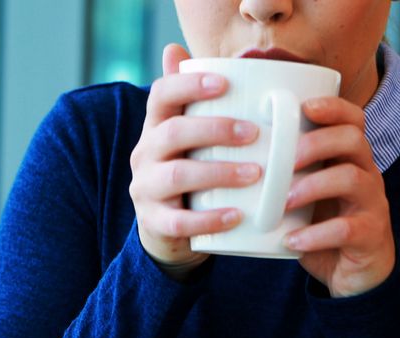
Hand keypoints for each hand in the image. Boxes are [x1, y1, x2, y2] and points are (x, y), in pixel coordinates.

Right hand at [130, 44, 260, 274]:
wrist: (165, 229)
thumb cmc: (187, 169)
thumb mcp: (186, 136)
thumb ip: (187, 98)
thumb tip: (174, 47)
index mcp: (155, 127)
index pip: (161, 95)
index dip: (189, 85)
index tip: (225, 83)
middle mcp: (144, 154)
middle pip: (172, 133)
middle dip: (216, 129)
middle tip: (254, 133)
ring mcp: (146, 189)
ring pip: (178, 176)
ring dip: (219, 172)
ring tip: (255, 173)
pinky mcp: (155, 223)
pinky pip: (180, 222)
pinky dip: (210, 219)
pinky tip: (237, 215)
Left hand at [283, 97, 395, 297]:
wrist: (354, 275)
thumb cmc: (320, 226)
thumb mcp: (302, 196)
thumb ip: (281, 176)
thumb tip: (223, 156)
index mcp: (350, 159)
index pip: (352, 120)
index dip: (333, 107)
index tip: (305, 107)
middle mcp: (367, 175)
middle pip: (353, 140)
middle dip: (316, 144)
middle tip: (284, 162)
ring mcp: (372, 205)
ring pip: (353, 179)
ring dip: (313, 186)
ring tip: (283, 202)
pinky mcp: (369, 236)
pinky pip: (347, 229)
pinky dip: (316, 234)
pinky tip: (291, 240)